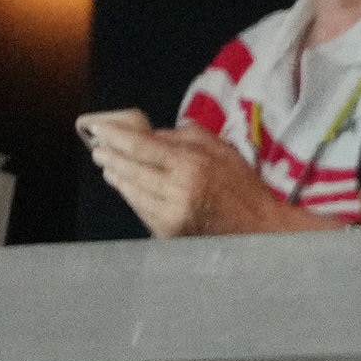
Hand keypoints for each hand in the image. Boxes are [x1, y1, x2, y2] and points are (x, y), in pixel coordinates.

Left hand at [85, 120, 302, 238]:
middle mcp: (176, 190)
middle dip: (110, 156)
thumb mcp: (222, 151)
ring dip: (116, 176)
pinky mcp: (169, 232)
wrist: (263, 232)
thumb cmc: (244, 188)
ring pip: (131, 191)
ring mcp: (170, 214)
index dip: (115, 135)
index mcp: (191, 165)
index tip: (98, 128)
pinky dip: (131, 196)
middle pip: (129, 169)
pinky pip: (140, 210)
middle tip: (99, 148)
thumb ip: (186, 137)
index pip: (140, 146)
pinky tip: (127, 188)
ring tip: (108, 167)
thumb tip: (152, 134)